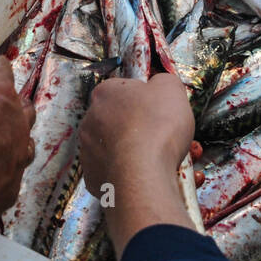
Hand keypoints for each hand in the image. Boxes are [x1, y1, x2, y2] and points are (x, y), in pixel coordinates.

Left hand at [78, 74, 196, 256]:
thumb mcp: (171, 88)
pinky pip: (118, 175)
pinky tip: (156, 177)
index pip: (124, 91)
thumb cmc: (156, 127)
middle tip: (168, 138)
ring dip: (143, 154)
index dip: (147, 101)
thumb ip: (164, 81)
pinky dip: (135, 176)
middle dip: (145, 130)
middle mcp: (90, 121)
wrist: (143, 175)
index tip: (161, 111)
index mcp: (105, 93)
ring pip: (121, 150)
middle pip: (122, 122)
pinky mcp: (94, 178)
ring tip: (170, 161)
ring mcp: (89, 152)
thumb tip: (160, 85)